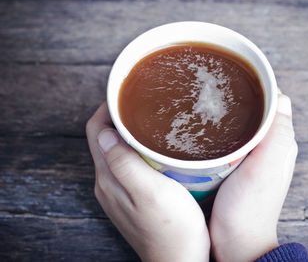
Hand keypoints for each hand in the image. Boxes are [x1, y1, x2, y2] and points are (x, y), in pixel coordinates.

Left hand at [86, 103, 209, 261]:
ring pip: (115, 151)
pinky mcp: (132, 197)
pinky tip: (154, 147)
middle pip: (104, 139)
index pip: (96, 131)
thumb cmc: (172, 228)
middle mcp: (108, 183)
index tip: (128, 93)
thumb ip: (124, 163)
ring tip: (150, 120)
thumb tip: (105, 132)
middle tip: (143, 103)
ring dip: (128, 132)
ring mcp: (119, 191)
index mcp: (108, 178)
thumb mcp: (150, 192)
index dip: (107, 108)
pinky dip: (136, 149)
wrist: (180, 260)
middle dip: (118, 117)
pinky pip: (127, 164)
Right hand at [209, 94, 297, 261]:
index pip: (273, 101)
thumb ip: (277, 132)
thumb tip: (278, 94)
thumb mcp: (266, 166)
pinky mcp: (232, 167)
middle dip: (239, 97)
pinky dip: (218, 131)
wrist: (234, 240)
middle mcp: (268, 148)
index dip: (257, 86)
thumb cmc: (248, 207)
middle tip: (215, 88)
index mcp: (281, 143)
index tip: (235, 75)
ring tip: (205, 104)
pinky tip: (202, 130)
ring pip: (240, 124)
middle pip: (255, 110)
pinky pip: (227, 140)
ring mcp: (250, 158)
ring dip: (226, 114)